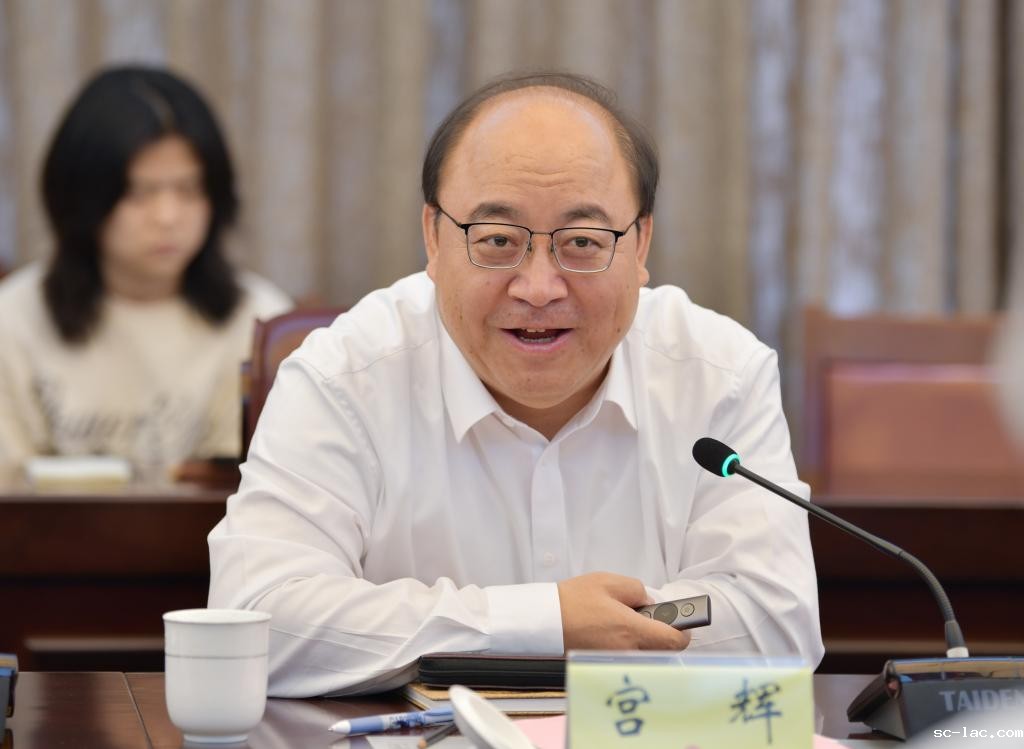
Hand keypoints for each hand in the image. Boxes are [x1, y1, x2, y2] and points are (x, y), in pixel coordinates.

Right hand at [557, 572, 690, 651]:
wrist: (544, 621)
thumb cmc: (574, 600)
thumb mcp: (609, 582)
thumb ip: (638, 590)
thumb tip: (650, 603)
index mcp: (632, 631)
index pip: (674, 641)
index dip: (683, 630)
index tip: (680, 621)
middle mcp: (628, 652)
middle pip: (663, 651)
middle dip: (663, 634)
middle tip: (649, 617)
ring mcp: (616, 661)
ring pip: (646, 655)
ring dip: (645, 641)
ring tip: (625, 621)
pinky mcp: (605, 664)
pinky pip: (629, 657)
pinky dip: (629, 646)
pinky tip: (613, 631)